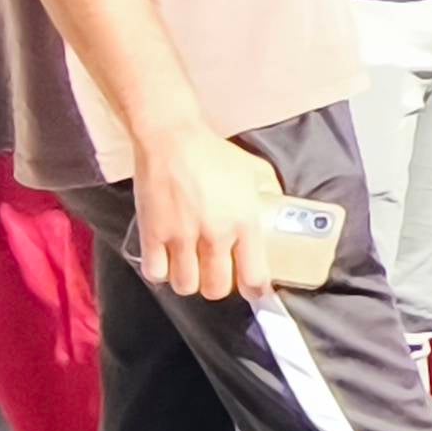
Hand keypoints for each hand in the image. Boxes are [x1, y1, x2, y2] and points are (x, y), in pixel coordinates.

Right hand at [132, 129, 283, 301]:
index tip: (255, 291)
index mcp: (245, 221)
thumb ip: (270, 193)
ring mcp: (181, 236)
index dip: (256, 290)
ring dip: (189, 281)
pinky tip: (166, 260)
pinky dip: (161, 272)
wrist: (171, 139)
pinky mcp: (153, 234)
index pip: (255, 275)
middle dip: (217, 286)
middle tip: (216, 274)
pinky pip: (156, 274)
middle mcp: (215, 234)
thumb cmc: (214, 153)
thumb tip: (278, 208)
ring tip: (190, 267)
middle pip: (216, 288)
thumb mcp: (255, 170)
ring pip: (186, 286)